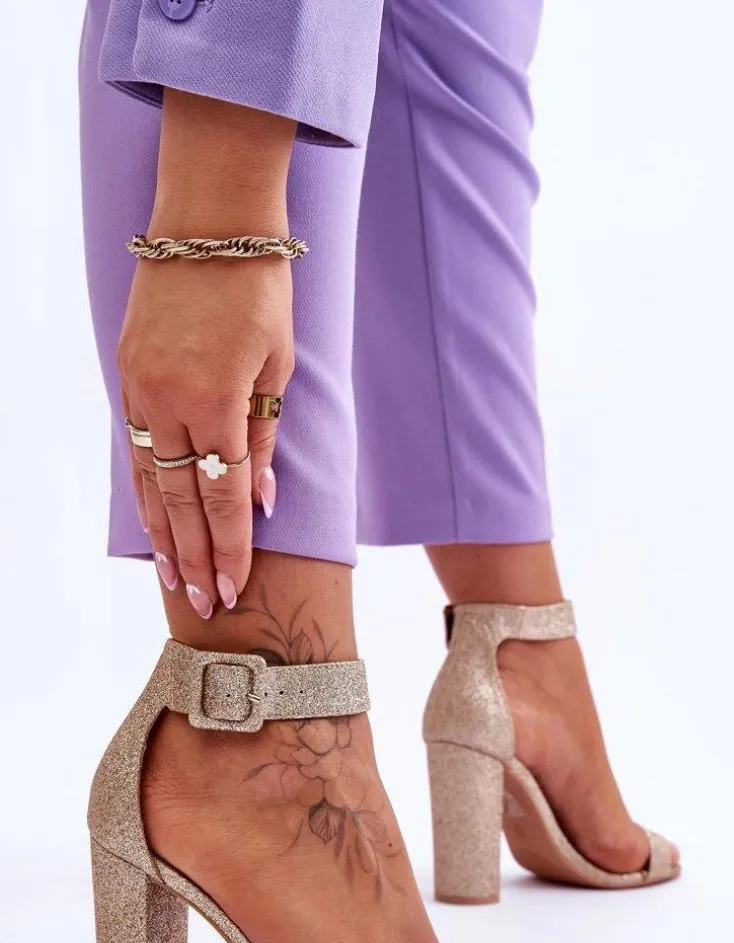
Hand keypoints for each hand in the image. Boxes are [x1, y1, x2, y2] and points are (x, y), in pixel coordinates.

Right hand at [120, 249, 292, 616]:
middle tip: (204, 603)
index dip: (229, 546)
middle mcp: (169, 401)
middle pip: (183, 499)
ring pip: (151, 479)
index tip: (234, 586)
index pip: (223, 494)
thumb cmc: (258, 288)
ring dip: (163, 533)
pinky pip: (136, 446)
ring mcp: (141, 389)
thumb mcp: (278, 364)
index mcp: (215, 399)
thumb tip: (262, 499)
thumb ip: (265, 434)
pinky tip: (152, 519)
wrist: (207, 220)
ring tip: (173, 577)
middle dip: (196, 555)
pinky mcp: (128, 375)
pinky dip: (146, 489)